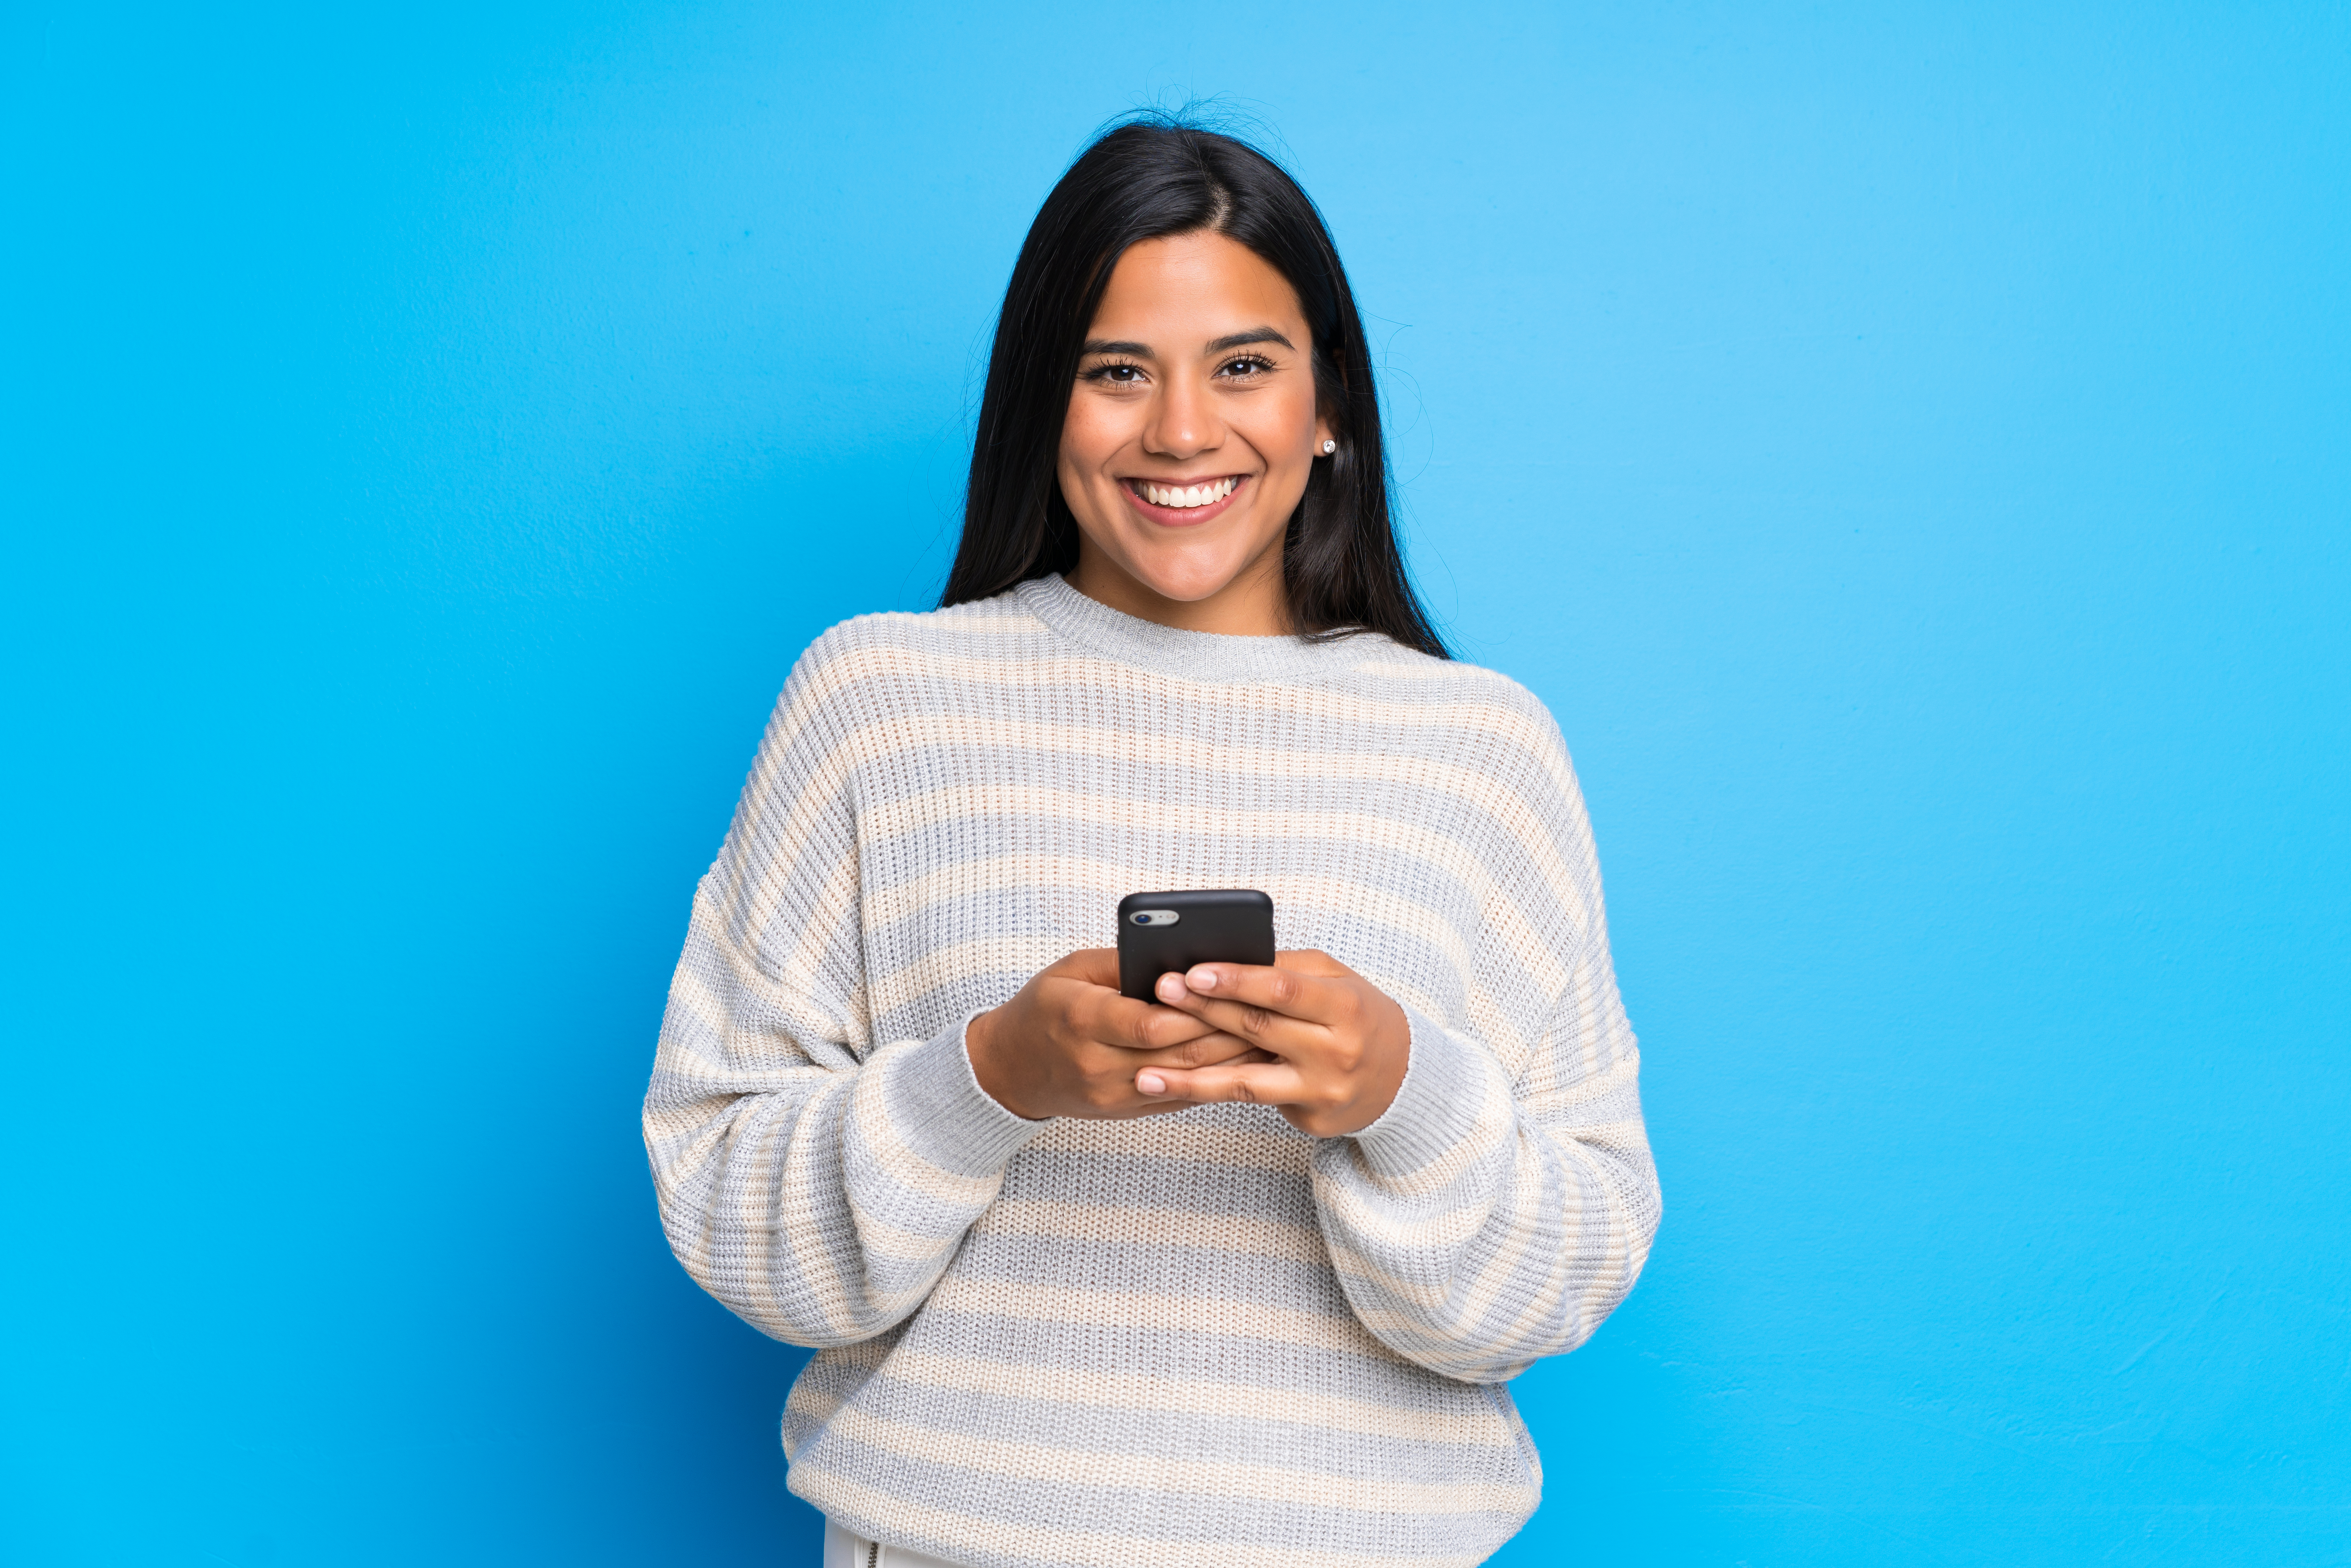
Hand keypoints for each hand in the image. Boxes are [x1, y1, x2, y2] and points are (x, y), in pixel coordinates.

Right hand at [966, 949, 1268, 1120]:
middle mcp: (1098, 1064)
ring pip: (1187, 1079)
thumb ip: (1122, 962)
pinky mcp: (1127, 1111)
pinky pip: (1181, 1097)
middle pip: (1178, 1053)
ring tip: (1269, 1034)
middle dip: (1227, 1032)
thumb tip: (1178, 953)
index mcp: (1081, 1021)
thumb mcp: (1071, 969)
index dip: (1191, 1009)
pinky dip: (1215, 1079)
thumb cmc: (1043, 1007)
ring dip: (1231, 1059)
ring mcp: (1114, 1095)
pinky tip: (1244, 1060)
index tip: (1226, 988)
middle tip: (1269, 1011)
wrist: (1010, 1069)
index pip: (1149, 1023)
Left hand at [1136, 950, 1410, 1136]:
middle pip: (1258, 1029)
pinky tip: (1173, 1089)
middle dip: (1203, 1012)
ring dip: (1190, 1078)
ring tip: (1144, 1074)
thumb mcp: (1336, 981)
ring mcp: (1321, 1090)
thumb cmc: (1357, 1015)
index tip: (1193, 972)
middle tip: (1157, 996)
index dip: (1236, 981)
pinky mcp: (1309, 1119)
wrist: (1402, 1077)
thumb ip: (1286, 969)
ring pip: (1245, 1081)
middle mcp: (1335, 1051)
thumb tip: (1225, 959)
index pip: (1283, 990)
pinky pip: (1251, 1101)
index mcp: (1344, 1006)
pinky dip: (1210, 1092)